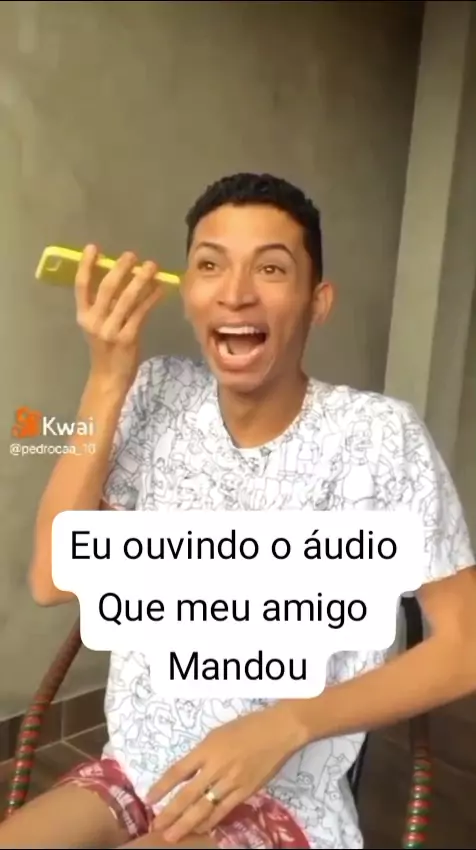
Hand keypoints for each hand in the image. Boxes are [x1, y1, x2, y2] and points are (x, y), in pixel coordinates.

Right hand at [75, 245, 163, 389]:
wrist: (109, 379)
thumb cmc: (106, 350)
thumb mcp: (99, 327)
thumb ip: (106, 306)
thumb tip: (123, 278)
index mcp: (84, 316)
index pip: (81, 287)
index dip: (86, 266)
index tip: (93, 248)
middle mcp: (95, 321)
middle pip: (107, 288)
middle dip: (120, 269)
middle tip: (132, 255)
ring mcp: (111, 330)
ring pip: (127, 299)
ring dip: (140, 280)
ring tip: (151, 266)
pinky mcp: (128, 338)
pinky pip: (141, 313)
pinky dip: (151, 298)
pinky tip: (160, 289)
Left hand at [147, 703, 304, 842]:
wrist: (279, 731)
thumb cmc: (247, 726)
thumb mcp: (218, 734)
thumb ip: (203, 754)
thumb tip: (189, 773)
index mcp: (207, 748)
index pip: (178, 771)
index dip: (161, 787)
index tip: (149, 800)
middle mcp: (216, 767)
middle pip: (188, 795)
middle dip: (170, 813)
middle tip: (155, 827)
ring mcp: (231, 781)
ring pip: (204, 808)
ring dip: (186, 824)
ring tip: (172, 836)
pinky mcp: (246, 792)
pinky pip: (224, 810)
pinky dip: (210, 821)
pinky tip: (200, 829)